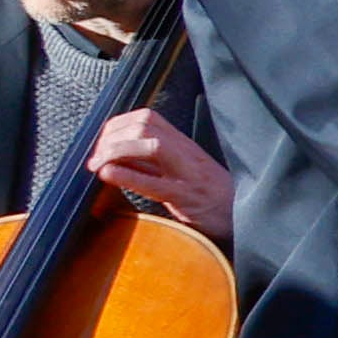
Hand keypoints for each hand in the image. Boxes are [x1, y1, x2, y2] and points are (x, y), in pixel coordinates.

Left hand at [88, 110, 235, 244]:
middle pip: (145, 126)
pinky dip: (127, 175)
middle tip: (95, 157)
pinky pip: (154, 183)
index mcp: (185, 146)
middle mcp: (187, 154)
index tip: (102, 141)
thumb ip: (153, 163)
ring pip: (151, 145)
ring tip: (98, 166)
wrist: (243, 220)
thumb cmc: (209, 199)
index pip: (148, 118)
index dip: (118, 124)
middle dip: (112, 137)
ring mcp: (189, 175)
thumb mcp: (182, 173)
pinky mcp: (188, 198)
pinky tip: (108, 176)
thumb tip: (115, 156)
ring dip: (116, 151)